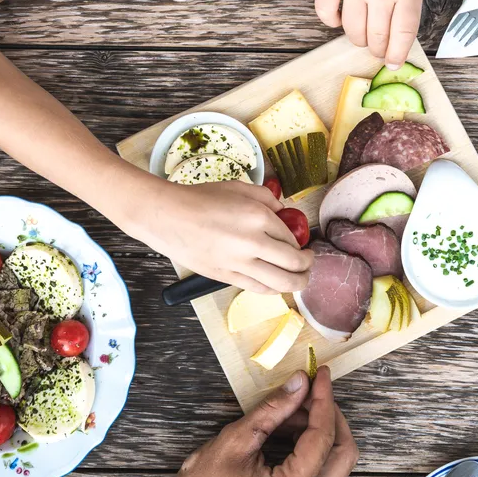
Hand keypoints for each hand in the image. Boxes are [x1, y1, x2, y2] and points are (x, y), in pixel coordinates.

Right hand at [133, 178, 313, 293]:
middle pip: (294, 263)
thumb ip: (267, 198)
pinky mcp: (226, 278)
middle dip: (308, 265)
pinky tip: (277, 285)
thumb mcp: (239, 187)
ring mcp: (239, 264)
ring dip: (298, 283)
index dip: (301, 242)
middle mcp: (253, 242)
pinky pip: (259, 289)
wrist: (168, 217)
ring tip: (301, 279)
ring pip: (281, 283)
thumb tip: (284, 213)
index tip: (303, 243)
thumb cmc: (200, 199)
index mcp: (258, 216)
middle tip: (309, 262)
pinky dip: (273, 289)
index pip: (291, 236)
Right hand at [158, 367, 357, 476]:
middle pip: (343, 453)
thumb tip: (300, 382)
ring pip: (334, 462)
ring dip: (320, 429)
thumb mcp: (237, 438)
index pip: (323, 437)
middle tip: (310, 389)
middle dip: (330, 415)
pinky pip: (320, 472)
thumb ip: (273, 409)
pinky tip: (287, 427)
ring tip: (289, 408)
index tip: (321, 373)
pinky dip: (311, 445)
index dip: (324, 400)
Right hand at [316, 0, 423, 67]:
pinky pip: (325, 11)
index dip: (397, 54)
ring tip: (361, 32)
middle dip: (376, 49)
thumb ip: (406, 13)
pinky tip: (338, 19)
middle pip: (376, 36)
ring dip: (356, 38)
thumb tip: (394, 50)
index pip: (402, 34)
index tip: (392, 62)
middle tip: (376, 48)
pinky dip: (330, 21)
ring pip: (351, 29)